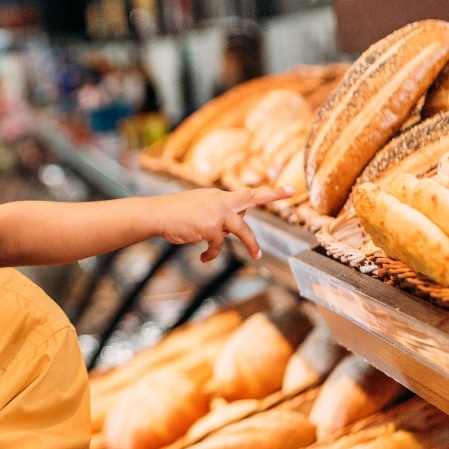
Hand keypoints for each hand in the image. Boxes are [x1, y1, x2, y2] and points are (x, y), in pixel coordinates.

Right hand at [161, 186, 293, 262]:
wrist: (158, 214)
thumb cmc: (175, 214)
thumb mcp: (201, 209)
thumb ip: (221, 214)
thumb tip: (239, 222)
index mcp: (219, 196)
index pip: (248, 194)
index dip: (269, 192)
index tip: (288, 190)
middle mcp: (221, 201)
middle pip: (252, 198)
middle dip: (272, 194)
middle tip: (291, 191)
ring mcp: (217, 213)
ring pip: (242, 231)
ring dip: (251, 244)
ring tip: (258, 255)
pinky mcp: (211, 227)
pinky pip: (218, 245)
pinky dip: (212, 253)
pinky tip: (204, 257)